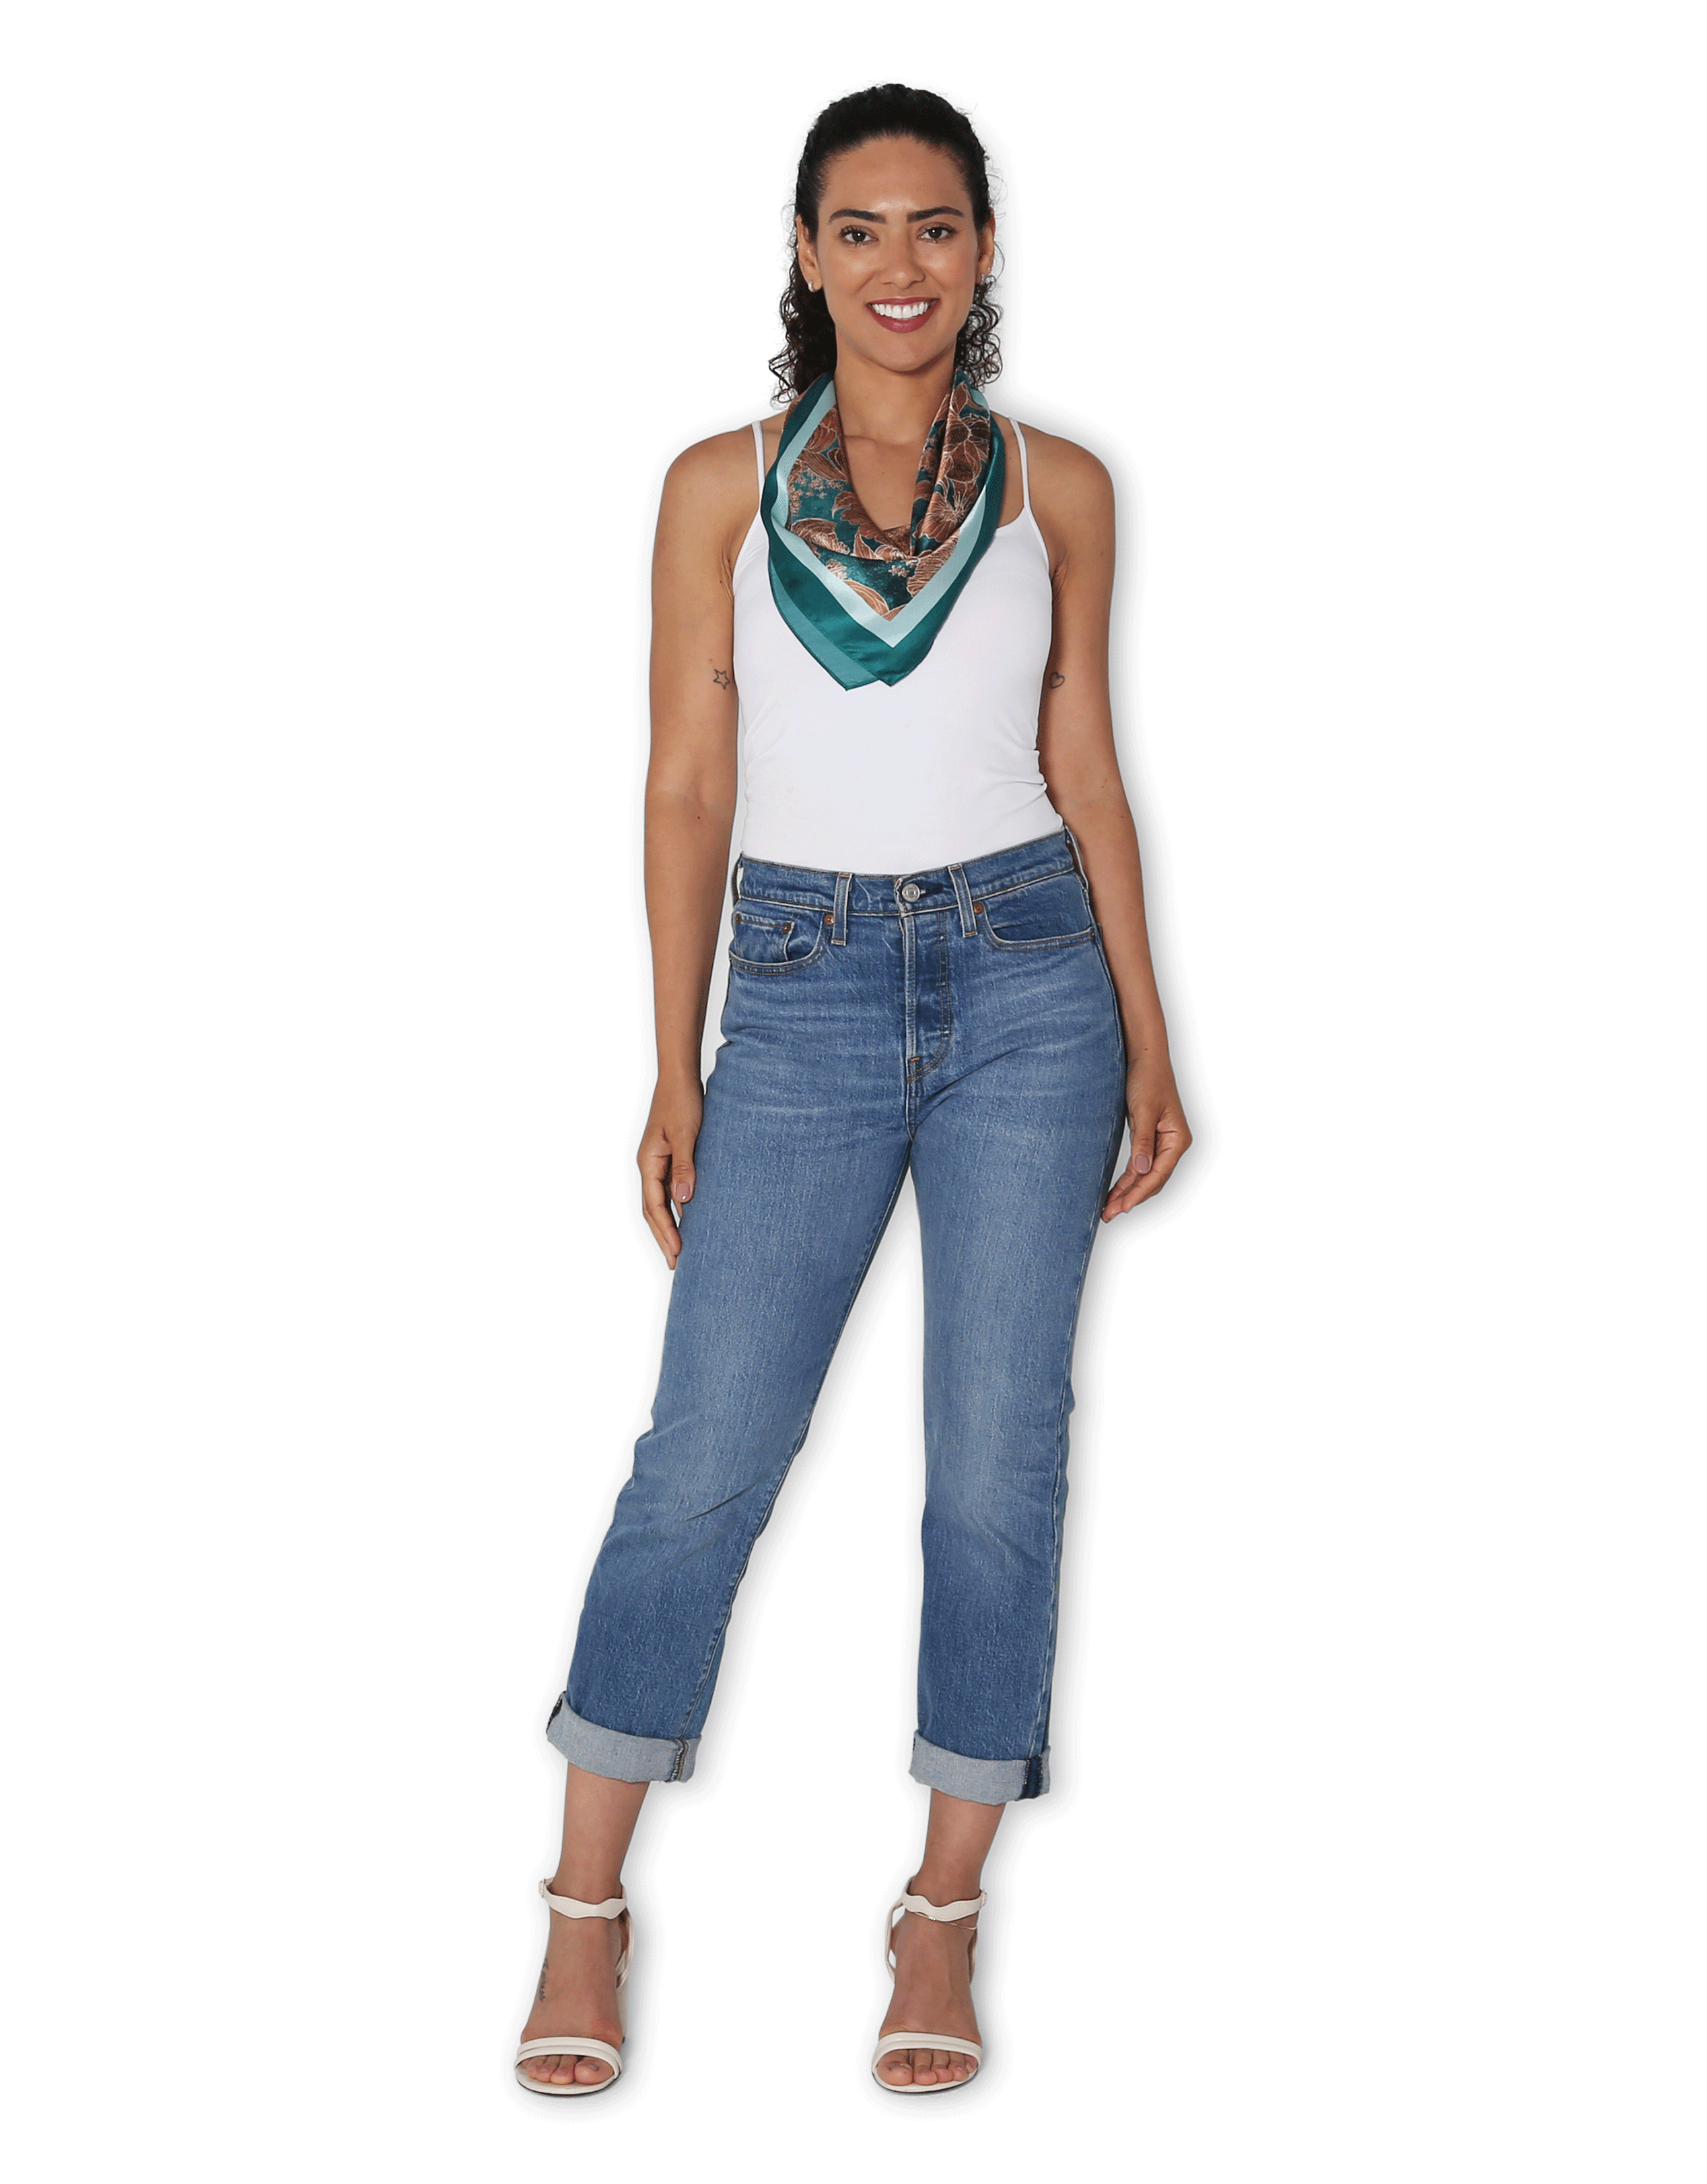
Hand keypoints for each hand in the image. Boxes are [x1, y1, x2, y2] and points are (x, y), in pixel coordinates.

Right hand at [638, 1075, 703, 1266]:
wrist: (679, 1077)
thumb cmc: (681, 1101)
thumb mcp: (684, 1135)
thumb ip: (684, 1167)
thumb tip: (684, 1200)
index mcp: (648, 1163)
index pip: (655, 1206)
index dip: (666, 1232)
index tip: (678, 1253)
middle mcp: (650, 1165)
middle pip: (653, 1210)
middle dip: (664, 1237)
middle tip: (676, 1263)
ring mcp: (658, 1161)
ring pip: (661, 1201)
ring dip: (669, 1226)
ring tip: (681, 1249)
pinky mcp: (670, 1156)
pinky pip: (670, 1189)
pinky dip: (677, 1208)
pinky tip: (690, 1218)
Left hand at [1103, 1060, 1191, 1218]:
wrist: (1145, 1059)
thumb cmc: (1147, 1079)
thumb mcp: (1144, 1111)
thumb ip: (1143, 1142)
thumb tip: (1140, 1171)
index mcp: (1178, 1139)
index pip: (1158, 1174)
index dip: (1140, 1193)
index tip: (1123, 1207)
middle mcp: (1173, 1144)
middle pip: (1153, 1180)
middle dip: (1131, 1198)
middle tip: (1109, 1214)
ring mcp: (1163, 1143)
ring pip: (1145, 1176)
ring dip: (1128, 1192)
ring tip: (1108, 1209)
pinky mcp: (1150, 1139)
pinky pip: (1140, 1166)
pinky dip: (1128, 1179)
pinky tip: (1116, 1191)